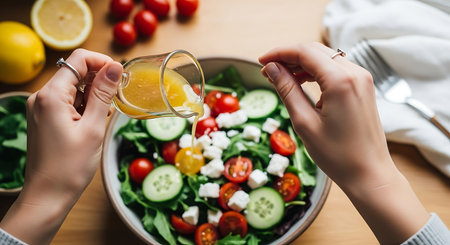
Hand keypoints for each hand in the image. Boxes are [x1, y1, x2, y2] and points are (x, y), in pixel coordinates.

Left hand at [0, 49, 122, 243]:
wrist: (47, 196)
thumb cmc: (69, 167)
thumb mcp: (93, 127)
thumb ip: (103, 94)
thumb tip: (115, 67)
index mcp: (51, 96)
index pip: (78, 60)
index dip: (102, 62)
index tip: (120, 76)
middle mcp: (41, 97)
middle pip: (75, 71)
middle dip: (99, 79)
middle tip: (117, 98)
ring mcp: (41, 108)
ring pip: (72, 87)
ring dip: (92, 95)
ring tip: (104, 116)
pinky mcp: (44, 119)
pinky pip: (66, 101)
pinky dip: (83, 105)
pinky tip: (94, 121)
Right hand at [259, 42, 427, 243]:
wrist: (369, 174)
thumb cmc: (338, 155)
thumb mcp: (304, 122)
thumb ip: (287, 90)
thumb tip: (272, 69)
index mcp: (341, 80)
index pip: (304, 52)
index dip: (279, 53)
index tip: (261, 61)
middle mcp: (355, 73)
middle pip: (315, 51)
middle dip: (289, 57)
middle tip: (268, 72)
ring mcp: (362, 79)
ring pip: (325, 58)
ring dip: (301, 64)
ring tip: (281, 78)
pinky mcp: (363, 87)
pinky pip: (335, 70)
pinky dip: (316, 72)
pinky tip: (301, 82)